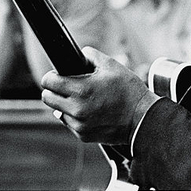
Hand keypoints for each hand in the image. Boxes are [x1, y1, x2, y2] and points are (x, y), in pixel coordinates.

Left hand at [41, 47, 159, 144]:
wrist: (142, 119)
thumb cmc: (129, 91)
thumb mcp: (112, 65)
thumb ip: (91, 55)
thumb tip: (80, 53)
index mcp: (81, 90)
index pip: (48, 82)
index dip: (51, 76)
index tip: (57, 75)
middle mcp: (76, 110)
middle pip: (47, 98)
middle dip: (54, 90)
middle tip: (67, 85)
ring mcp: (79, 125)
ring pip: (57, 112)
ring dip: (64, 104)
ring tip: (82, 98)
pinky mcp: (83, 136)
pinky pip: (69, 123)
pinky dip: (75, 116)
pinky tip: (90, 110)